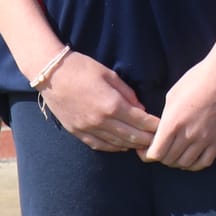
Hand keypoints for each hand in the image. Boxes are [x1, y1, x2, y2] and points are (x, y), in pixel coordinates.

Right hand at [41, 51, 159, 152]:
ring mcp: (88, 129)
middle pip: (131, 137)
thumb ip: (127, 93)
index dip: (154, 126)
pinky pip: (100, 146)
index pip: (140, 121)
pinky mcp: (77, 133)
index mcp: (112, 105)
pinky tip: (122, 145)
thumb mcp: (109, 75)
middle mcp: (101, 121)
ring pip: (117, 144)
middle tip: (159, 141)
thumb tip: (141, 109)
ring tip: (144, 145)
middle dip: (147, 140)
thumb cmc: (82, 68)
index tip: (164, 128)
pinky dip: (114, 147)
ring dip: (132, 145)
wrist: (51, 74)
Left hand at [144, 52, 215, 170]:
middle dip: (161, 156)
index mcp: (173, 123)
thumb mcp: (172, 96)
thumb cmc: (196, 80)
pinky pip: (204, 162)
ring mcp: (205, 139)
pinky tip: (190, 157)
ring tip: (175, 153)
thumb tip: (160, 133)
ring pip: (185, 163)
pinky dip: (194, 164)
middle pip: (169, 159)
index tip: (146, 150)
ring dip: (177, 161)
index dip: (147, 154)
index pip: (156, 153)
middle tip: (161, 149)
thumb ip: (165, 118)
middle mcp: (188, 135)